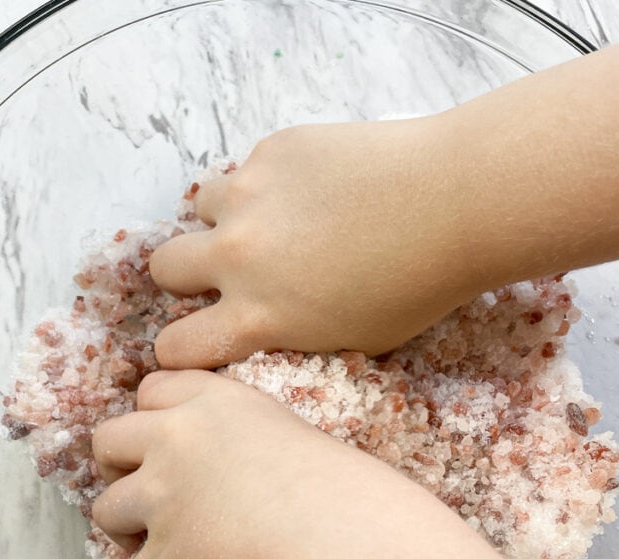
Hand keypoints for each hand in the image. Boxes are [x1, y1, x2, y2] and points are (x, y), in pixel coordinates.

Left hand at [90, 369, 410, 558]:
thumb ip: (245, 439)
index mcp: (213, 401)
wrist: (338, 537)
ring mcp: (162, 497)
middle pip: (108, 441)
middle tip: (146, 494)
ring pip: (105, 511)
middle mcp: (175, 440)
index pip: (154, 389)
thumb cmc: (339, 488)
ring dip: (127, 533)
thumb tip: (233, 472)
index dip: (153, 417)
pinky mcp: (164, 555)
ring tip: (153, 548)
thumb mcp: (289, 435)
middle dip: (117, 469)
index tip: (166, 441)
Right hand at [148, 117, 478, 368]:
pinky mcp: (272, 151)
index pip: (175, 347)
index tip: (199, 337)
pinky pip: (249, 169)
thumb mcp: (350, 342)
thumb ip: (290, 334)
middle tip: (227, 271)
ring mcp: (249, 196)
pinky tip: (319, 186)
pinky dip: (271, 183)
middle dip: (186, 275)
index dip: (182, 348)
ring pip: (200, 207)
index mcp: (257, 317)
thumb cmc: (417, 288)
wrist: (454, 204)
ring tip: (276, 219)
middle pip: (164, 267)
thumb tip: (264, 324)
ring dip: (225, 219)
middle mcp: (237, 256)